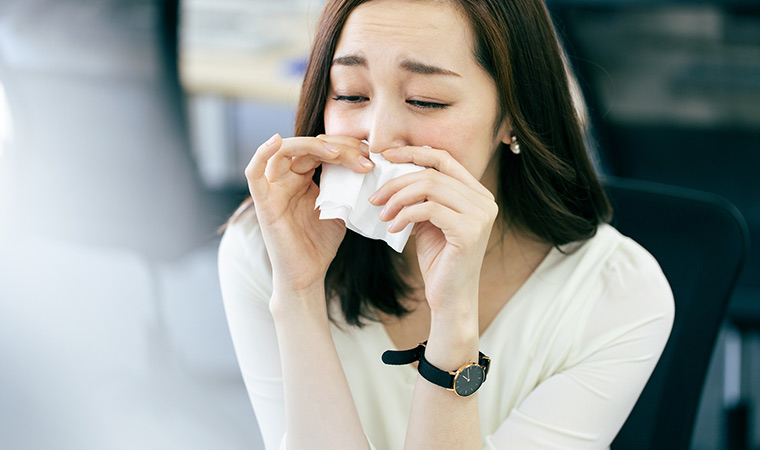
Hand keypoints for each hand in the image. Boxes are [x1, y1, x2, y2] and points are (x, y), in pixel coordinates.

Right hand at [244, 134, 372, 295]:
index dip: (346, 147)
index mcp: (303, 178)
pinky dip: (261, 154)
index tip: (371, 156)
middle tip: (365, 157)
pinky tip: (275, 141)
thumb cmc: (319, 245)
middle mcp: (286, 179)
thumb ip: (345, 187)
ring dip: (313, 146)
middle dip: (339, 147)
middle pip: (308, 147)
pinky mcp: (264, 204)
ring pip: (285, 151)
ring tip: (339, 154)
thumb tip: (367, 165)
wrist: (307, 275)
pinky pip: (253, 173)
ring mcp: (273, 189)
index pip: (322, 149)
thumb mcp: (339, 209)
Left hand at [368, 146, 497, 316]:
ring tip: (382, 213)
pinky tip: (393, 227)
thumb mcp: (429, 220)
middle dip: (398, 181)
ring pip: (430, 187)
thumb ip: (422, 196)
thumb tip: (393, 171)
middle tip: (375, 197)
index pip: (444, 159)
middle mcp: (485, 201)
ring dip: (399, 198)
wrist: (450, 298)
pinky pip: (429, 209)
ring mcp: (480, 215)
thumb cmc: (439, 260)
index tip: (386, 156)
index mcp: (478, 194)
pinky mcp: (469, 231)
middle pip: (433, 173)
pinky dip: (405, 215)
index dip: (414, 152)